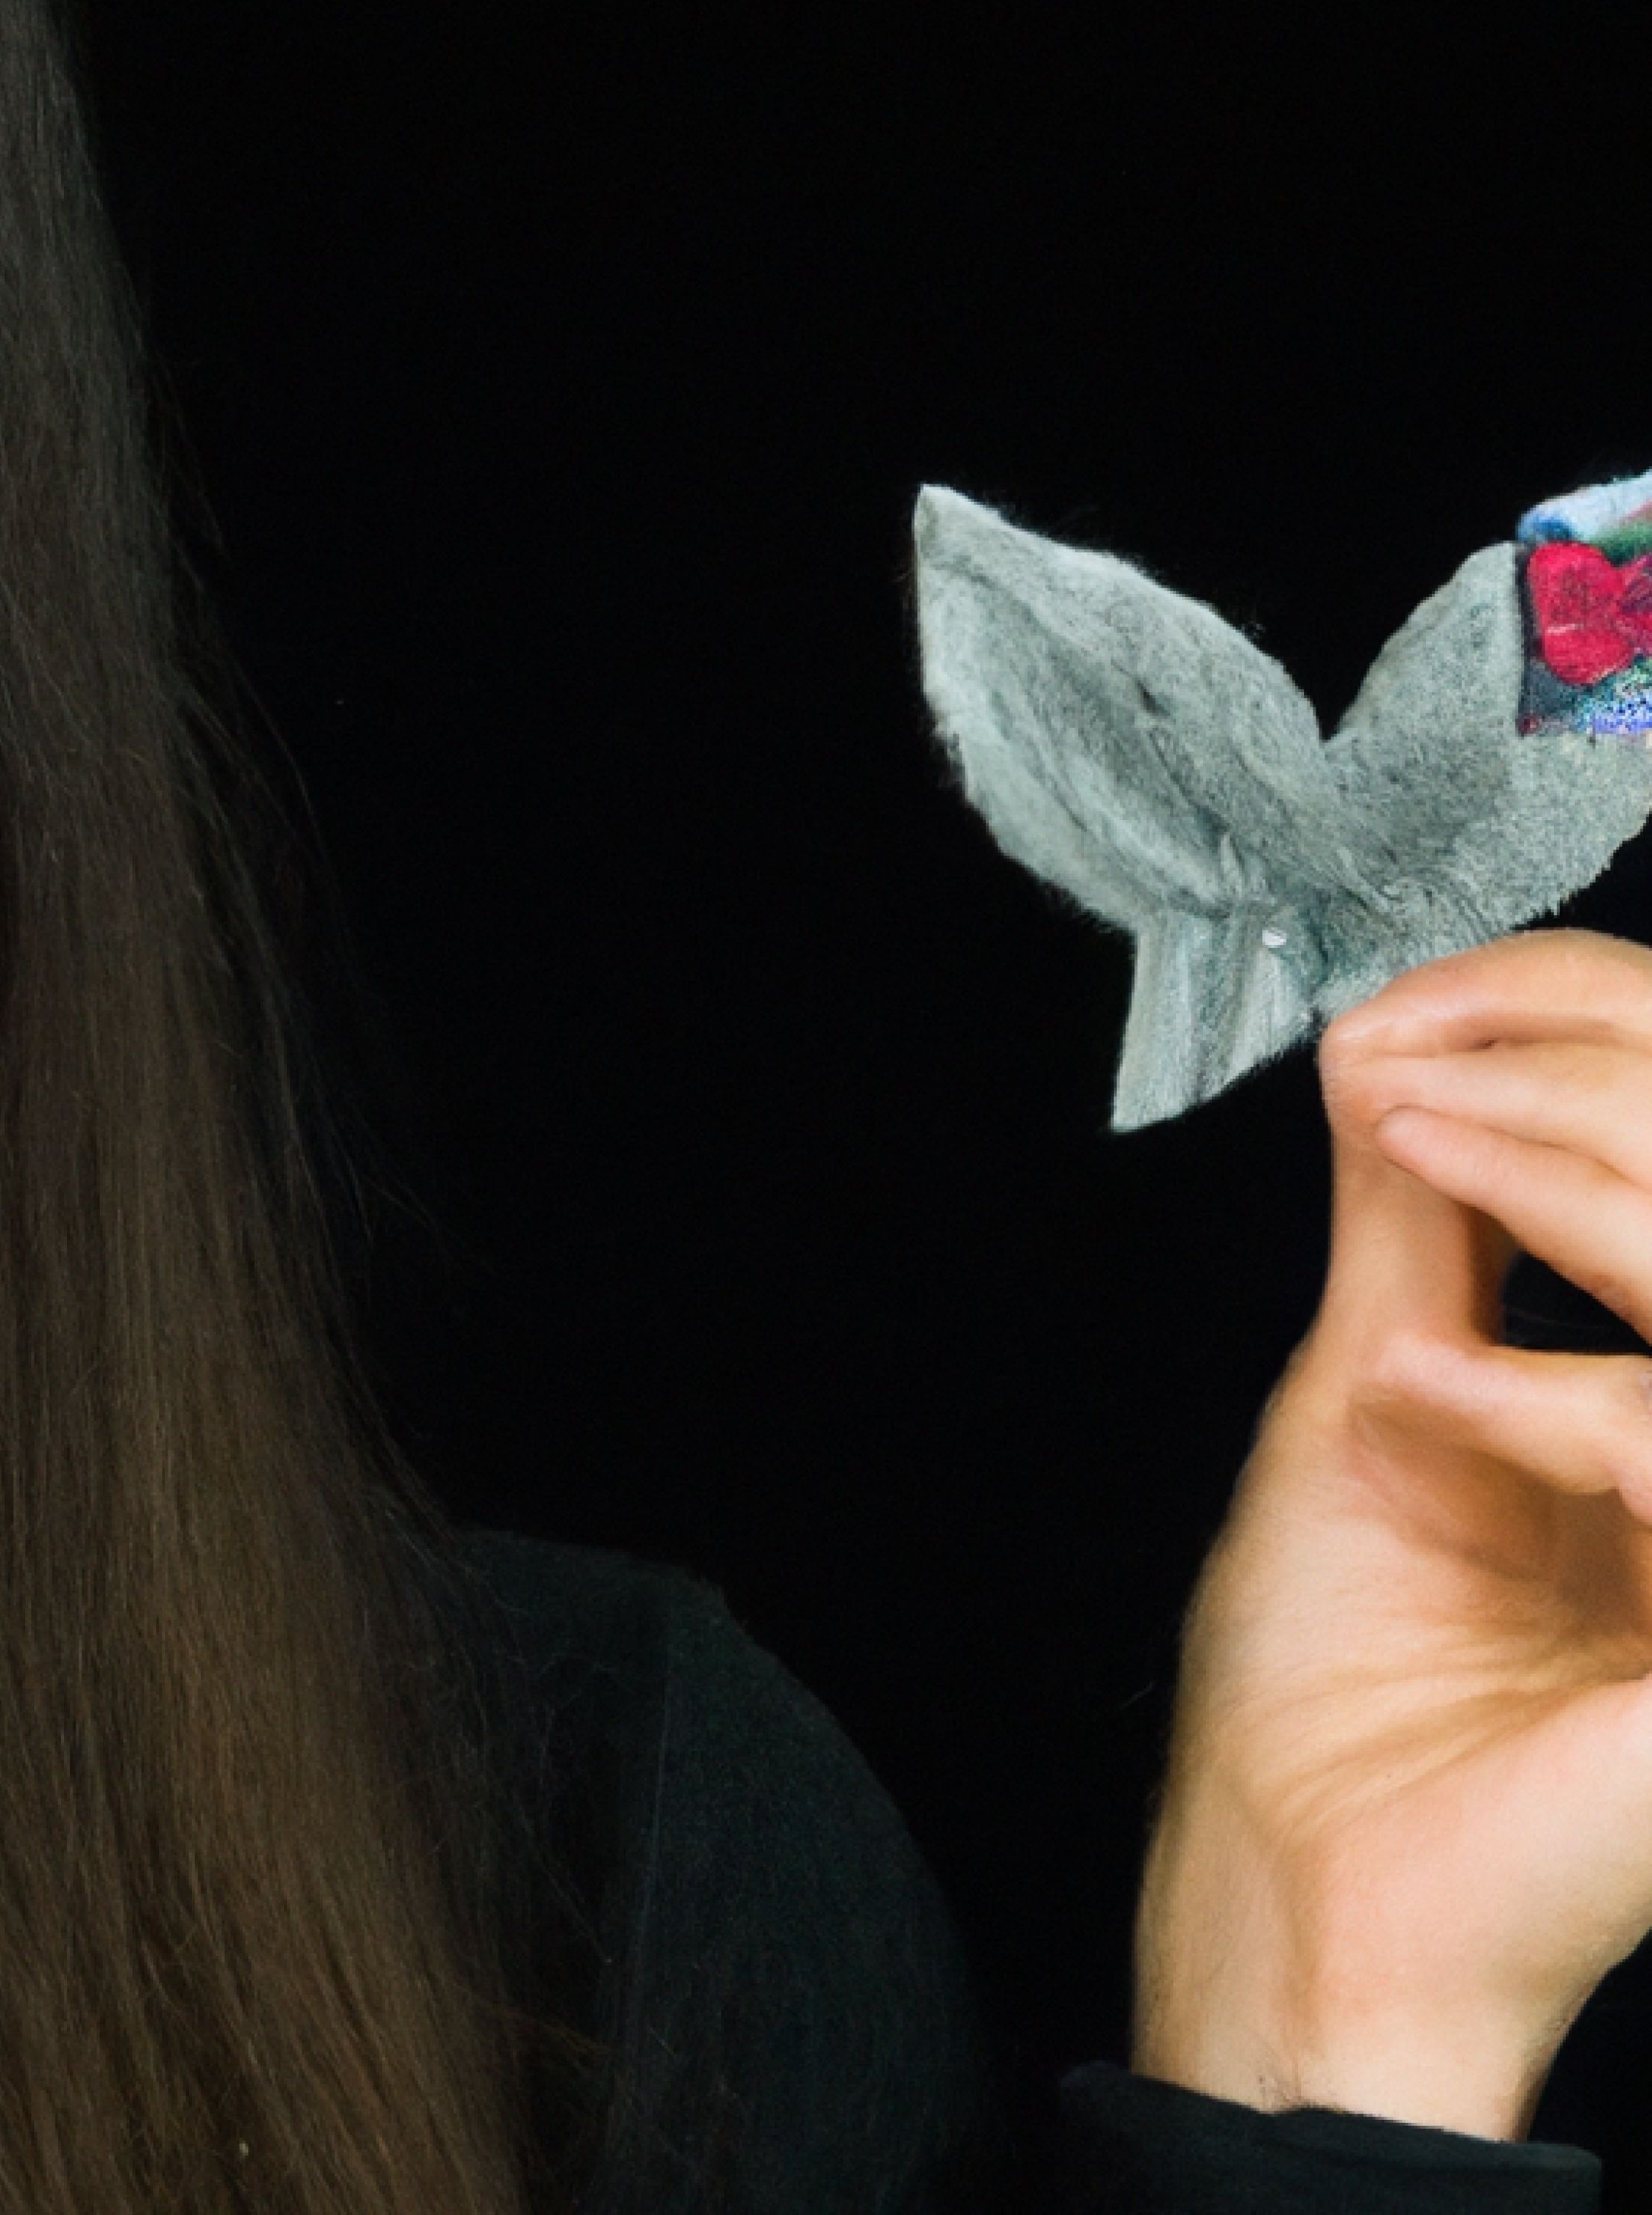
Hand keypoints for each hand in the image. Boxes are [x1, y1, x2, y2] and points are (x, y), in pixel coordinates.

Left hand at [1135, 928, 1651, 2137]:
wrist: (1306, 1880)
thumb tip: (1389, 1057)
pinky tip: (1415, 1383)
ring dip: (1563, 1179)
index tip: (1419, 1015)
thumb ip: (1420, 1229)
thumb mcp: (1376, 1398)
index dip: (1588, 1041)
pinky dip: (1537, 1391)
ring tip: (1412, 1153)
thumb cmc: (1334, 1678)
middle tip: (1403, 1056)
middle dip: (1580, 1069)